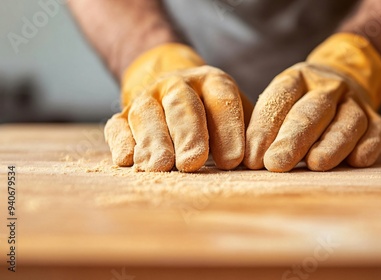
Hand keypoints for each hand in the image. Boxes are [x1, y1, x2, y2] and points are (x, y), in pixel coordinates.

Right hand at [104, 44, 252, 171]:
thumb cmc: (212, 113)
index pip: (222, 101)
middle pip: (182, 105)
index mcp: (212, 82)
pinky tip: (128, 160)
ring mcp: (147, 98)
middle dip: (188, 134)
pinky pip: (118, 126)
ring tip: (160, 167)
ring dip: (154, 141)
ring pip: (147, 115)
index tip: (234, 161)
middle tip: (192, 163)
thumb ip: (249, 135)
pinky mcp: (122, 115)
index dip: (228, 129)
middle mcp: (177, 85)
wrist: (171, 87)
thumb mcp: (237, 114)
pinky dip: (122, 142)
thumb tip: (260, 166)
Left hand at [244, 33, 380, 171]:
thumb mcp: (279, 103)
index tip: (252, 158)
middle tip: (275, 164)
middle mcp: (328, 86)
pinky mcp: (376, 119)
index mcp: (297, 78)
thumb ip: (263, 127)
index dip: (264, 128)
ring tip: (316, 164)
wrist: (342, 80)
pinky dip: (368, 146)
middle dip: (293, 139)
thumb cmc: (298, 104)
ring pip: (347, 121)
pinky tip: (357, 161)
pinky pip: (375, 132)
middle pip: (312, 111)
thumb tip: (242, 162)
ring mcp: (354, 101)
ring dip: (332, 143)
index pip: (280, 99)